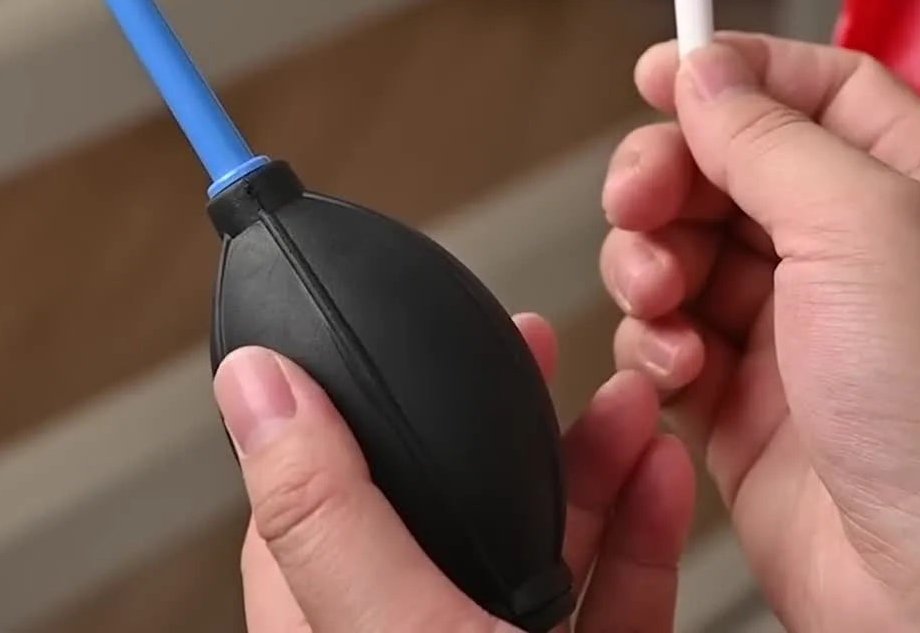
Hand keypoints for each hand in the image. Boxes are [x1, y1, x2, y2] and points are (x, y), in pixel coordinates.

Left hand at [218, 312, 695, 631]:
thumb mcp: (394, 623)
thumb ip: (328, 511)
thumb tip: (256, 387)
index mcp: (334, 629)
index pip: (310, 499)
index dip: (346, 401)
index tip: (375, 318)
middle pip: (447, 502)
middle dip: (500, 412)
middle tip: (534, 338)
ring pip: (543, 541)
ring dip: (594, 460)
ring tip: (630, 398)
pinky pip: (619, 594)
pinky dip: (648, 531)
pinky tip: (664, 475)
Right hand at [603, 34, 919, 631]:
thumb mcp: (868, 227)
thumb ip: (773, 137)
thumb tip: (710, 73)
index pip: (819, 88)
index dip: (737, 73)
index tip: (664, 73)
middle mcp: (865, 253)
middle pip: (733, 166)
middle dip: (671, 174)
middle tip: (640, 199)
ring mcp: (807, 332)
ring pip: (689, 251)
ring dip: (652, 261)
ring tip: (659, 295)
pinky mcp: (753, 407)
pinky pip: (673, 341)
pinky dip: (657, 345)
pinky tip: (678, 369)